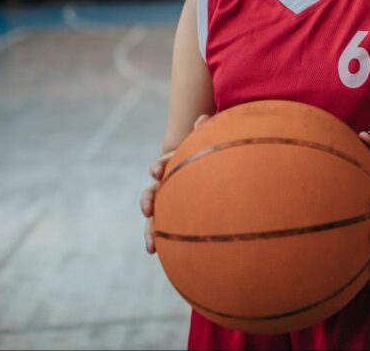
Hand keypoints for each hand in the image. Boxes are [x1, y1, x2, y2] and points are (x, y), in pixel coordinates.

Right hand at [141, 114, 208, 253]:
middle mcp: (170, 186)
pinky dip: (157, 239)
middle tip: (148, 209)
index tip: (158, 171)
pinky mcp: (176, 218)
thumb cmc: (217, 158)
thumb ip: (207, 132)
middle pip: (153, 192)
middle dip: (148, 200)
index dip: (159, 166)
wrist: (222, 176)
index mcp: (177, 166)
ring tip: (150, 244)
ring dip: (149, 228)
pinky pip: (164, 230)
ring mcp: (171, 204)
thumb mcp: (212, 144)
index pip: (163, 164)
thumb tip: (202, 118)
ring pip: (155, 216)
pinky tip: (154, 251)